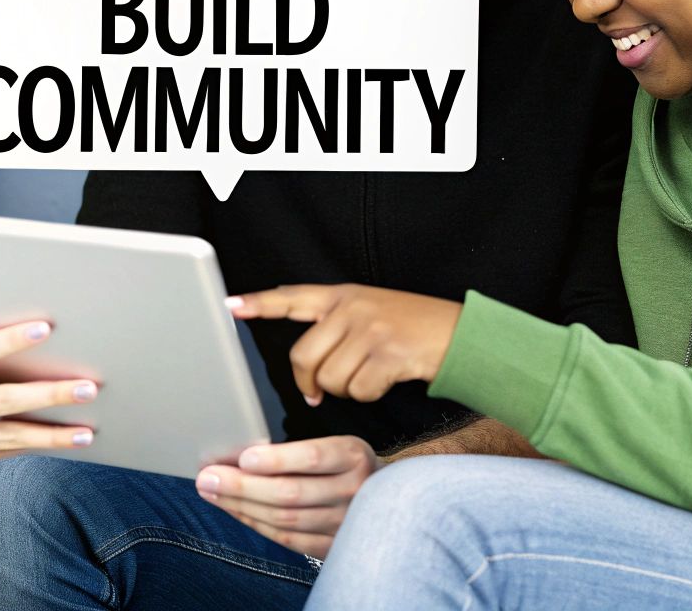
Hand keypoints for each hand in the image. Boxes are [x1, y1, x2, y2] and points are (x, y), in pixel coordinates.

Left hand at [195, 436, 381, 558]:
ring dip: (241, 506)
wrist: (386, 497)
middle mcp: (354, 491)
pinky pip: (288, 538)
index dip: (276, 459)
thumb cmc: (344, 464)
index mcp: (353, 456)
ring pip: (285, 519)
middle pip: (291, 493)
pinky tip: (235, 511)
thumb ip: (297, 450)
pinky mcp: (333, 546)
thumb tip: (241, 455)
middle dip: (242, 486)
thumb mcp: (333, 444)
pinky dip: (256, 524)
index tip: (242, 458)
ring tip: (212, 493)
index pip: (312, 458)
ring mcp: (344, 523)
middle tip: (207, 477)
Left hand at [231, 285, 461, 404]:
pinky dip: (368, 395)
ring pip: (330, 379)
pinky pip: (358, 391)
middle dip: (308, 382)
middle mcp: (352, 309)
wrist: (461, 334)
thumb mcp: (371, 309)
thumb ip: (337, 323)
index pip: (292, 297)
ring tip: (368, 376)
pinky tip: (386, 381)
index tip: (230, 306)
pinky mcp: (387, 355)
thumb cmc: (413, 326)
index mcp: (343, 295)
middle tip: (316, 392)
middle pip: (303, 356)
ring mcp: (370, 330)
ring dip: (346, 390)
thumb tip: (305, 365)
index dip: (260, 303)